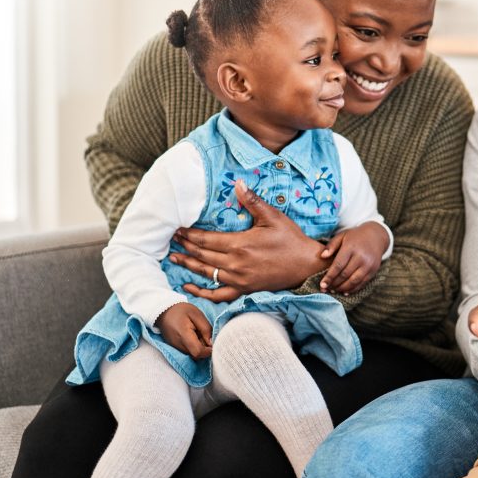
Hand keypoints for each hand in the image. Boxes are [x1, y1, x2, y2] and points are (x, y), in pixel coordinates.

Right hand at [156, 303, 212, 359]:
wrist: (164, 311)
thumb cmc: (181, 311)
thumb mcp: (197, 314)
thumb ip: (206, 328)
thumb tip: (212, 343)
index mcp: (184, 335)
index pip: (198, 352)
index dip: (208, 351)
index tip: (213, 343)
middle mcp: (178, 345)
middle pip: (196, 356)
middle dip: (205, 349)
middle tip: (205, 336)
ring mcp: (176, 347)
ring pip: (192, 355)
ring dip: (199, 348)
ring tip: (199, 334)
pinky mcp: (175, 347)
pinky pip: (187, 352)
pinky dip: (194, 347)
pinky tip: (194, 337)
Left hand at [174, 180, 328, 302]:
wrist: (306, 266)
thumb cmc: (291, 239)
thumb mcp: (273, 217)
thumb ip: (252, 202)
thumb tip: (237, 184)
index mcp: (240, 244)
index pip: (206, 239)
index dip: (190, 234)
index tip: (177, 229)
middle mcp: (235, 264)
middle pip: (202, 255)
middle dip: (186, 246)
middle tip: (172, 240)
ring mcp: (238, 279)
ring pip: (206, 272)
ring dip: (188, 265)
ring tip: (175, 258)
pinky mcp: (244, 289)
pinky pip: (218, 294)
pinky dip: (201, 292)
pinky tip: (189, 287)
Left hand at [319, 222, 389, 293]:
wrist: (376, 236)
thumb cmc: (355, 236)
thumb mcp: (342, 236)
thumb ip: (331, 245)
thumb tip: (322, 256)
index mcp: (351, 247)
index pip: (338, 265)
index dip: (329, 276)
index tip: (322, 285)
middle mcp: (361, 257)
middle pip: (345, 275)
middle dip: (334, 284)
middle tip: (325, 289)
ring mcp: (369, 265)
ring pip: (353, 281)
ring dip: (342, 288)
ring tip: (333, 291)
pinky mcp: (373, 271)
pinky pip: (362, 283)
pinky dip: (353, 289)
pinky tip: (344, 291)